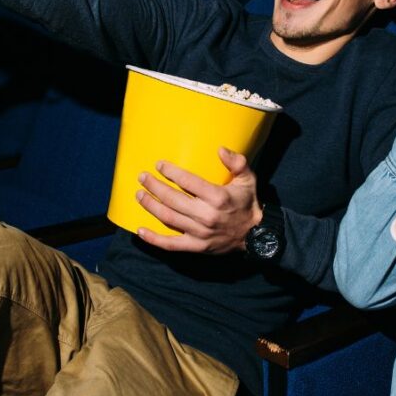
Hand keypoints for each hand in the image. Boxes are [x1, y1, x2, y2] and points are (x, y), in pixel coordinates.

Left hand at [134, 147, 262, 253]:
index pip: (187, 182)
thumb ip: (237, 162)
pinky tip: (140, 231)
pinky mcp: (196, 247)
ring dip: (150, 205)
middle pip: (172, 199)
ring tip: (139, 195)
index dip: (170, 172)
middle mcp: (206, 215)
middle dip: (154, 186)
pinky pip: (170, 244)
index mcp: (218, 197)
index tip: (159, 165)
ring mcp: (199, 233)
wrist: (255, 235)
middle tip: (142, 177)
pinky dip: (153, 239)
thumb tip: (220, 149)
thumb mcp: (248, 179)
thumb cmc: (247, 203)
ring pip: (168, 218)